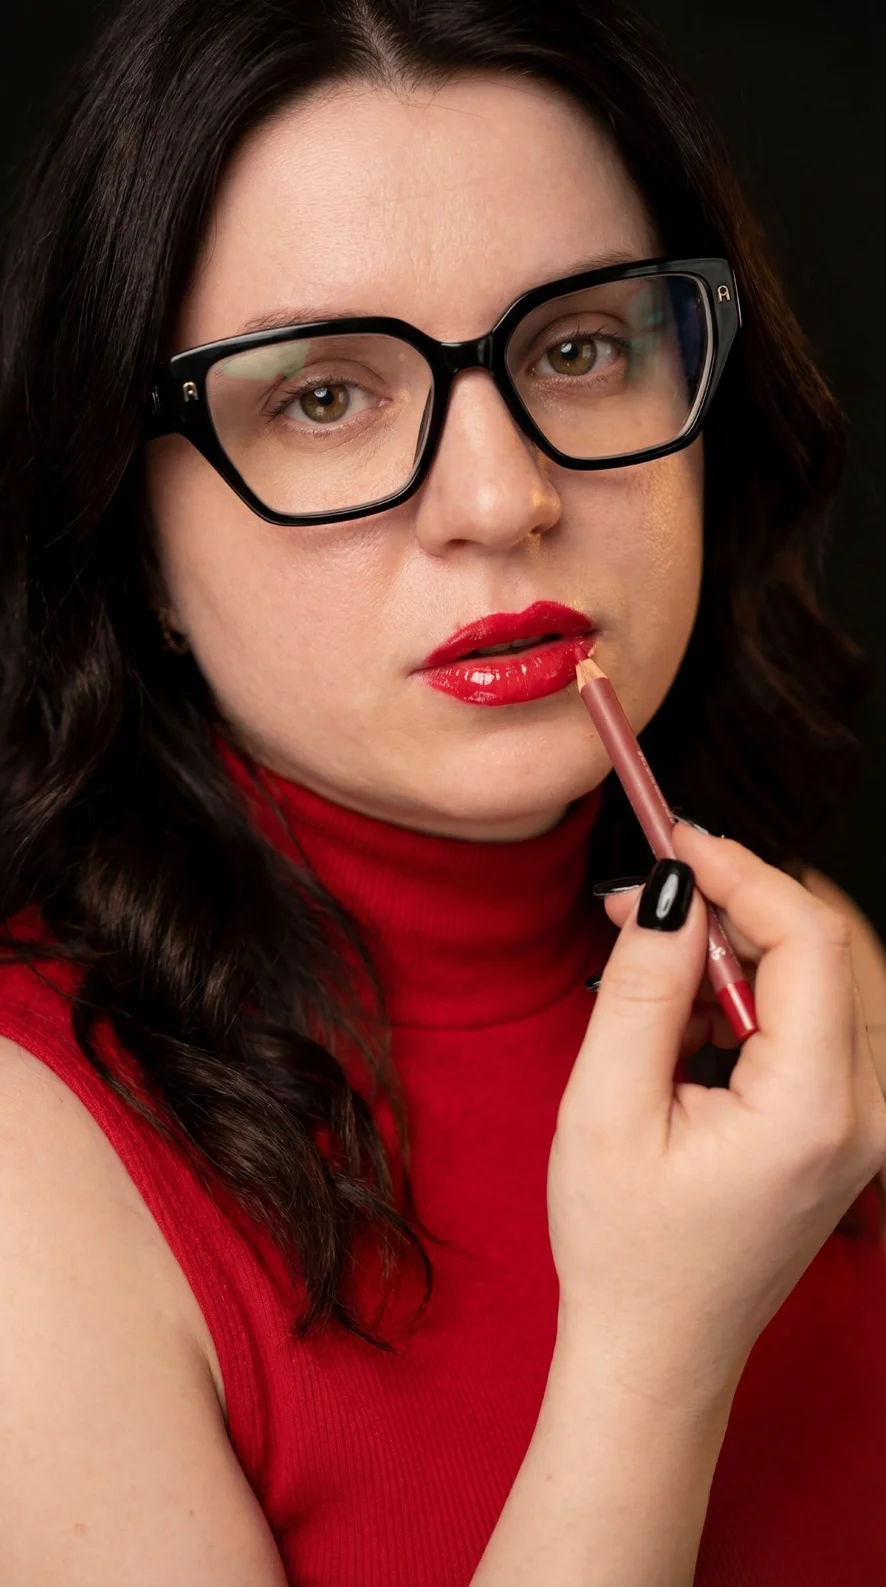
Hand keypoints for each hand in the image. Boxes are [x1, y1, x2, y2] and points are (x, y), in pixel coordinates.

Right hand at [548, 823, 885, 1413]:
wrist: (654, 1354)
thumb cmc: (624, 1250)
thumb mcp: (606, 1107)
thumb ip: (642, 986)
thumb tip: (672, 887)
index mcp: (815, 1109)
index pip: (809, 940)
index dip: (742, 871)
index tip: (672, 838)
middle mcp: (863, 1112)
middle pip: (824, 951)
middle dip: (736, 903)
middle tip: (644, 894)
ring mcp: (860, 1123)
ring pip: (818, 980)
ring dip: (737, 948)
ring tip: (643, 962)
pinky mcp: (840, 1127)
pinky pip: (809, 1022)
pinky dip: (748, 993)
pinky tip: (679, 1018)